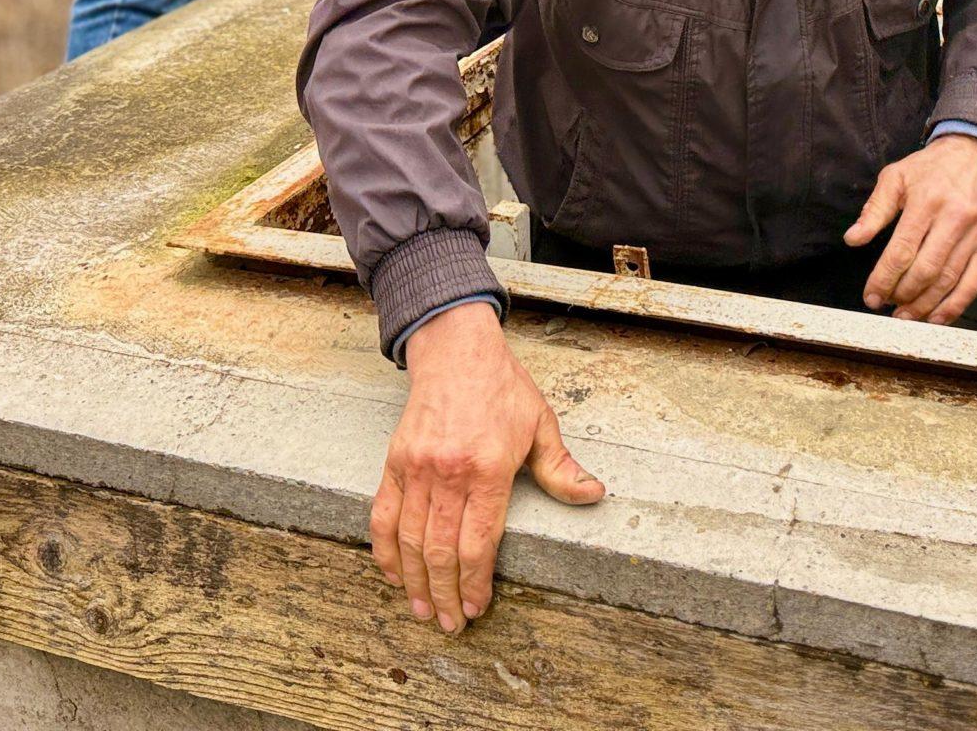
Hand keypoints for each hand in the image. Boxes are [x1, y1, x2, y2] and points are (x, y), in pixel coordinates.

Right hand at [371, 301, 602, 633]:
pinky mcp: (394, 463)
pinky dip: (385, 551)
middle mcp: (447, 472)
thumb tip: (593, 495)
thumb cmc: (502, 388)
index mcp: (488, 468)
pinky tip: (395, 575)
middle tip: (451, 625)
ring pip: (410, 540)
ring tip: (424, 611)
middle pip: (441, 550)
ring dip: (416, 582)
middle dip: (446, 594)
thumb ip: (561, 467)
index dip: (475, 582)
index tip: (476, 608)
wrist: (456, 351)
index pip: (478, 541)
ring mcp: (416, 469)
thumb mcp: (541, 423)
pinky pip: (383, 516)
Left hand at [844, 132, 976, 324]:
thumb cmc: (930, 167)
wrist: (975, 154)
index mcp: (927, 201)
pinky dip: (955, 306)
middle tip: (886, 305)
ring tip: (905, 316)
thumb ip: (874, 210)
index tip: (870, 296)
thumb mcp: (895, 177)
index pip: (902, 251)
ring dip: (924, 305)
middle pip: (926, 270)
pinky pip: (973, 283)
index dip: (884, 279)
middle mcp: (955, 219)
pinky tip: (936, 318)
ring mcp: (976, 234)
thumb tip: (853, 239)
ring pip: (949, 280)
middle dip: (902, 295)